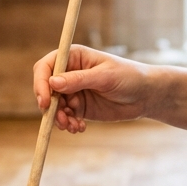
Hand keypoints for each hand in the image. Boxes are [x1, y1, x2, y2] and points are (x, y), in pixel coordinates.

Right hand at [33, 45, 154, 132]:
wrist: (146, 95)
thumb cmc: (129, 77)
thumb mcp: (105, 77)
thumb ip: (79, 80)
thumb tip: (53, 83)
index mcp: (73, 57)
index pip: (46, 67)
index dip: (41, 83)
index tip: (45, 101)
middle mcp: (69, 73)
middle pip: (46, 89)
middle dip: (50, 106)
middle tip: (62, 119)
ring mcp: (73, 91)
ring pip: (54, 106)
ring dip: (59, 118)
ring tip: (73, 126)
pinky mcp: (79, 107)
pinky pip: (66, 117)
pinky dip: (69, 124)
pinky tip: (80, 128)